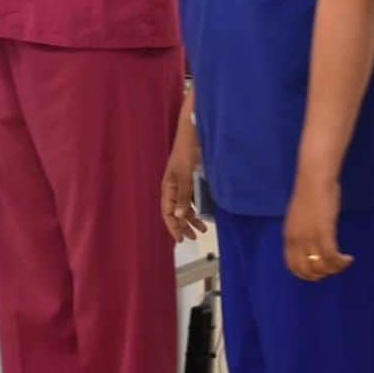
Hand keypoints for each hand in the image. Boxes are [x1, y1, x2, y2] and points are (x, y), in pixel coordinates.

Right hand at [161, 127, 207, 242]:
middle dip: (183, 225)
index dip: (173, 227)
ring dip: (192, 217)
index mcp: (168, 187)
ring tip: (203, 228)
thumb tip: (180, 216)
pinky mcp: (191, 177)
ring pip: (185, 205)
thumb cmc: (187, 153)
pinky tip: (205, 211)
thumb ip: (183, 196)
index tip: (181, 240)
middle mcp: (174, 187)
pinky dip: (197, 206)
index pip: (168, 212)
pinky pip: (192, 197)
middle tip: (193, 237)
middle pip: (176, 211)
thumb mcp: (186, 175)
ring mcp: (182, 182)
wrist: (193, 132)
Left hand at [283, 173, 353, 280]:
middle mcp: (296, 240)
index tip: (319, 272)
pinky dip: (341, 262)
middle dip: (320, 274)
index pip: (292, 265)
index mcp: (288, 236)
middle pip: (306, 270)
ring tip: (342, 262)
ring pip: (321, 266)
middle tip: (333, 268)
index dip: (306, 274)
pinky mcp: (323, 232)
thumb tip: (310, 249)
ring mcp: (309, 237)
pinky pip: (332, 257)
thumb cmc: (309, 195)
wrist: (314, 179)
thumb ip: (302, 234)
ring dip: (334, 268)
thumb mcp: (300, 219)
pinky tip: (348, 258)